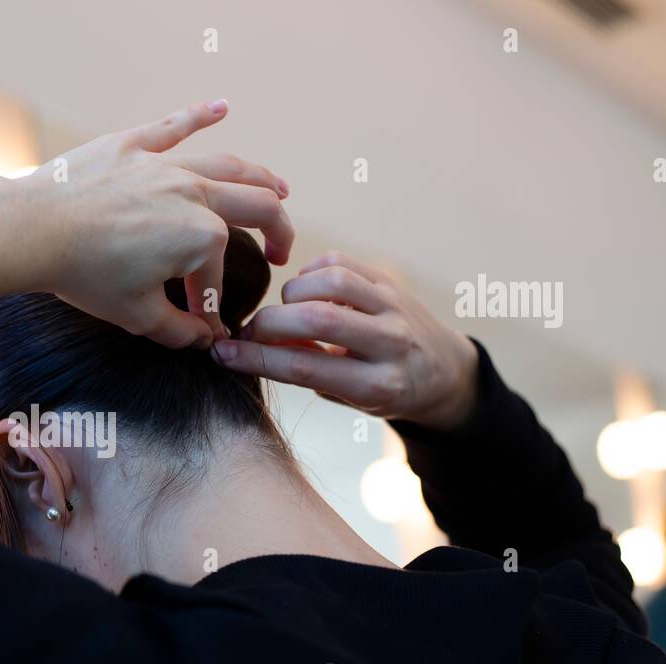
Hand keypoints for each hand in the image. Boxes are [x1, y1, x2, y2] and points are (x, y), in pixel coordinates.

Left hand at [0, 101, 292, 348]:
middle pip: (257, 207)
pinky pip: (175, 125)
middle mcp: (195, 194)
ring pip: (230, 164)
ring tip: (278, 190)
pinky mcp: (133, 146)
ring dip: (261, 178)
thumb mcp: (138, 316)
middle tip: (280, 251)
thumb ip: (180, 331)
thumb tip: (206, 342)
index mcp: (202, 238)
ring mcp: (166, 165)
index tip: (208, 327)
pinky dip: (201, 114)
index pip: (218, 277)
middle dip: (277, 232)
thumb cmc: (85, 275)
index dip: (214, 307)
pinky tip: (223, 107)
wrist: (33, 230)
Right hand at [211, 251, 479, 429]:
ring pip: (331, 283)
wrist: (442, 371)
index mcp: (379, 385)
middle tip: (249, 330)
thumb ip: (307, 371)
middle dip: (269, 322)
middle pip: (318, 319)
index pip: (306, 368)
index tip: (222, 353)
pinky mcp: (391, 281)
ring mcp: (395, 307)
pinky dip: (312, 273)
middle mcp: (392, 343)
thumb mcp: (349, 398)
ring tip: (285, 310)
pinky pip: (342, 263)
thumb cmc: (381, 390)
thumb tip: (254, 344)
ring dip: (293, 294)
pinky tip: (305, 291)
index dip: (257, 358)